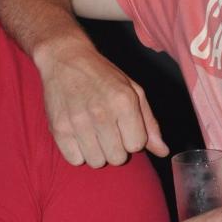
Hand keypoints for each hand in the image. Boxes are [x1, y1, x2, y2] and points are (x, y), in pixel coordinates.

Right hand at [38, 40, 168, 167]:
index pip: (136, 145)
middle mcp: (102, 113)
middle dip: (114, 147)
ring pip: (96, 162)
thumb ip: (149, 123)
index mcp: (124, 102)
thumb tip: (163, 151)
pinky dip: (77, 152)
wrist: (65, 59)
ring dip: (96, 151)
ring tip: (91, 132)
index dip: (131, 138)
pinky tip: (77, 135)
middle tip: (106, 130)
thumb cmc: (102, 75)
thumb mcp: (132, 90)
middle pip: (117, 158)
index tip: (122, 126)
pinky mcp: (59, 128)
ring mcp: (78, 122)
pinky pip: (74, 160)